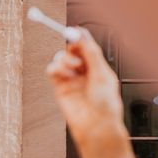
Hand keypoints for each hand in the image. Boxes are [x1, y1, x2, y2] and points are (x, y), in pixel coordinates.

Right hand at [46, 28, 125, 146]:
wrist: (95, 125)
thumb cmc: (105, 105)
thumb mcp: (101, 74)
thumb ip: (90, 53)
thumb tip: (81, 35)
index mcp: (99, 67)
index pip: (87, 47)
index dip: (80, 38)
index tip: (74, 32)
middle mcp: (84, 72)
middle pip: (72, 51)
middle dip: (72, 48)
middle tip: (74, 50)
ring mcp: (72, 80)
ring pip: (61, 59)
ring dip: (64, 59)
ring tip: (72, 68)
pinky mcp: (60, 87)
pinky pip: (52, 71)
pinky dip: (54, 68)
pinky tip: (61, 73)